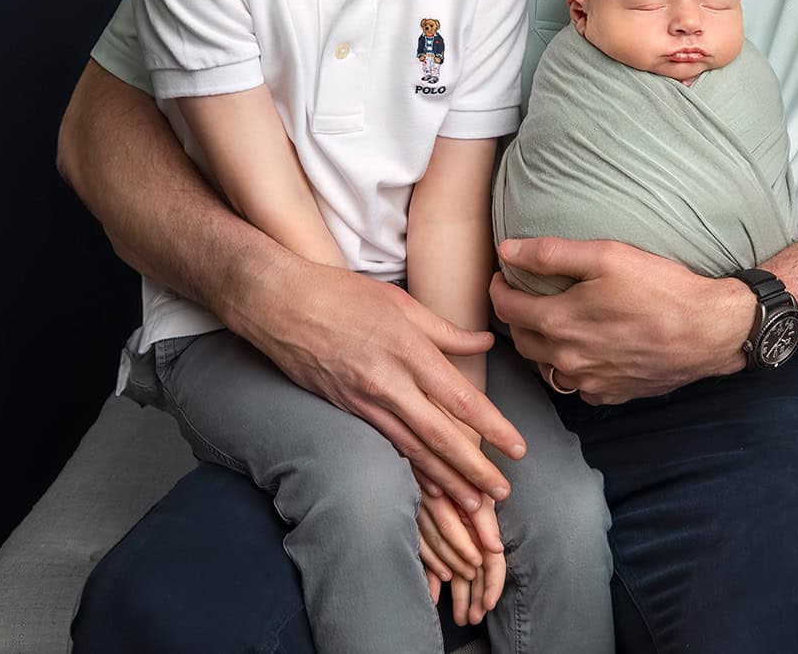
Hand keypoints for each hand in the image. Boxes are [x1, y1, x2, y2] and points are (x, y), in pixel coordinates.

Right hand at [231, 255, 525, 507]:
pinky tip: (427, 489)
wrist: (279, 305)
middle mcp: (388, 383)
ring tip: (472, 505)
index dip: (492, 427)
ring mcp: (364, 402)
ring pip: (412, 450)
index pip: (459, 398)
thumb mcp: (399, 302)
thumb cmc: (341, 293)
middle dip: (473, 468)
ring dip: (445, 480)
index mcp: (408, 350)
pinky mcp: (345, 411)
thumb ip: (445, 330)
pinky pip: (386, 446)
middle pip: (439, 435)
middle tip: (502, 494)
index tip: (517, 448)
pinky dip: (410, 470)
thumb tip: (485, 340)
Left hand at [415, 472, 505, 623]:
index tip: (486, 606)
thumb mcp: (473, 493)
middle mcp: (470, 531)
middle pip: (477, 573)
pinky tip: (434, 594)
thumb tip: (494, 549)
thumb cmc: (461, 468)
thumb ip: (483, 520)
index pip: (492, 564)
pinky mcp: (433, 527)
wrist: (443, 446)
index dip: (491, 586)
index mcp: (482, 526)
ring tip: (459, 616)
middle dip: (474, 597)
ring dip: (459, 593)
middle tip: (470, 619)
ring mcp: (454, 531)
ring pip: (460, 570)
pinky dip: (435, 576)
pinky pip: (435, 558)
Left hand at [491, 237, 754, 402]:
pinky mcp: (612, 394)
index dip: (498, 289)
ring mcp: (590, 382)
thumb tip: (507, 251)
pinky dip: (573, 368)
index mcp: (559, 323)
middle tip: (523, 297)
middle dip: (516, 317)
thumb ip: (551, 253)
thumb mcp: (607, 255)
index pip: (506, 308)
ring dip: (541, 346)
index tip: (503, 276)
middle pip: (521, 341)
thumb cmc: (661, 288)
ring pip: (546, 367)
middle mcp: (568, 359)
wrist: (710, 331)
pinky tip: (586, 350)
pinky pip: (578, 386)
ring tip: (551, 324)